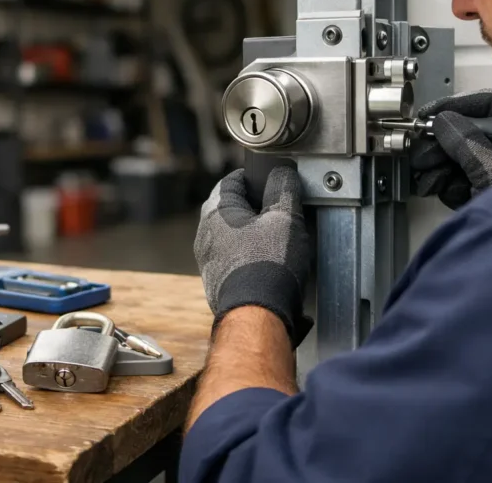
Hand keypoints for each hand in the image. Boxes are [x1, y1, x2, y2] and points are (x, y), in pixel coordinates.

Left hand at [194, 166, 312, 346]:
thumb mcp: (286, 217)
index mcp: (215, 211)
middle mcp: (205, 234)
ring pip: (235, 237)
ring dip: (257, 236)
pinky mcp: (217, 282)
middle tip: (283, 213)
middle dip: (259, 209)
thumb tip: (283, 174)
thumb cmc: (267, 266)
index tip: (273, 181)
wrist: (257, 318)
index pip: (233, 180)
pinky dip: (252, 259)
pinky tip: (273, 267)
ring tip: (282, 243)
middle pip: (234, 209)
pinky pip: (236, 260)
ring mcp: (209, 261)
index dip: (256, 178)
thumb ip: (284, 188)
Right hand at [409, 90, 491, 208]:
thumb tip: (445, 122)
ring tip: (426, 174)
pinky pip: (459, 181)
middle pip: (471, 134)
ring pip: (460, 159)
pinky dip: (443, 184)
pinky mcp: (486, 198)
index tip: (430, 115)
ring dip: (438, 166)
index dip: (457, 108)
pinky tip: (435, 188)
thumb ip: (469, 143)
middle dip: (442, 144)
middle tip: (421, 148)